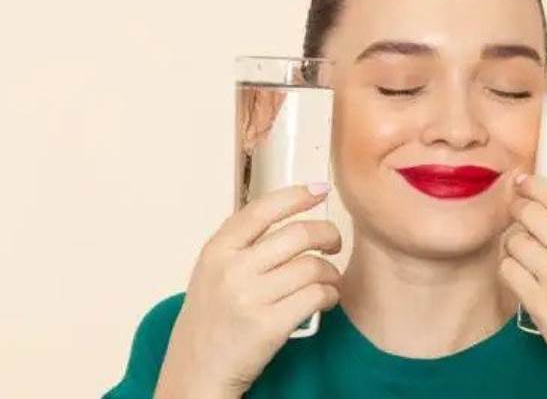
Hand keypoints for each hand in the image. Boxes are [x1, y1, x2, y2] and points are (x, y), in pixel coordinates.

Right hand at [155, 184, 341, 397]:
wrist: (196, 372)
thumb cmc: (211, 321)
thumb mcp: (212, 272)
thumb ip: (242, 244)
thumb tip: (290, 210)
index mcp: (217, 251)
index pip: (263, 209)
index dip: (297, 196)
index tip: (319, 190)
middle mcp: (232, 270)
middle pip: (299, 234)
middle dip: (327, 235)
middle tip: (333, 244)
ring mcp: (250, 298)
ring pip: (313, 266)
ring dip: (331, 272)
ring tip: (328, 280)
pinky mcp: (270, 325)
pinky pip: (317, 296)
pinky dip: (330, 295)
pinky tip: (325, 299)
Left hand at [499, 173, 546, 398]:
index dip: (534, 185)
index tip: (524, 181)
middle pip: (530, 213)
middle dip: (518, 208)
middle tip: (517, 210)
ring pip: (514, 240)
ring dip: (512, 240)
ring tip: (519, 246)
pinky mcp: (537, 302)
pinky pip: (508, 270)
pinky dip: (507, 267)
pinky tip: (517, 270)